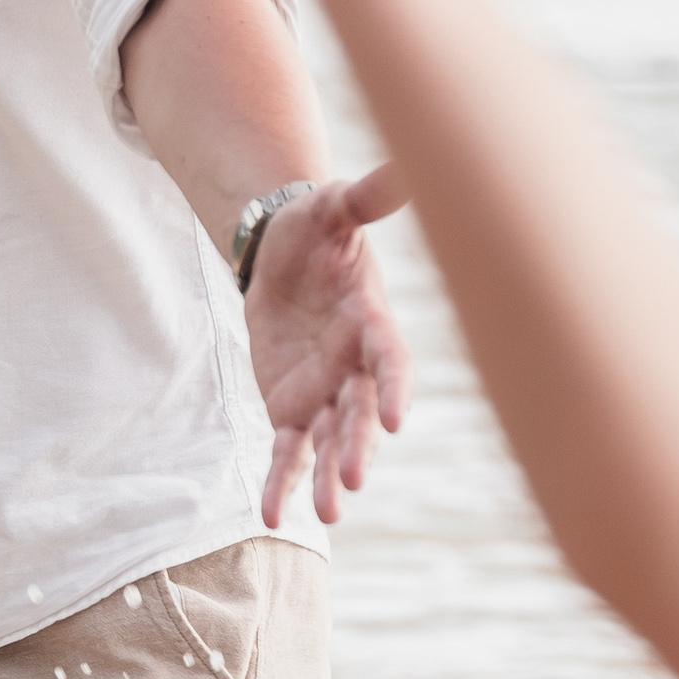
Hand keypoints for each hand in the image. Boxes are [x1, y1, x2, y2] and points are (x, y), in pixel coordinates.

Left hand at [244, 170, 411, 527]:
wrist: (285, 253)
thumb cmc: (315, 228)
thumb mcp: (332, 208)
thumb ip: (365, 197)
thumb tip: (407, 162)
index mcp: (371, 320)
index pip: (389, 360)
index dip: (393, 389)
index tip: (394, 420)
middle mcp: (355, 366)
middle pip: (360, 412)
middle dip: (357, 445)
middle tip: (353, 478)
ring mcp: (327, 392)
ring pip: (330, 440)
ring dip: (328, 476)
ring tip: (327, 514)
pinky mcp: (294, 407)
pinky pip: (289, 450)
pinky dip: (282, 482)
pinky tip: (271, 516)